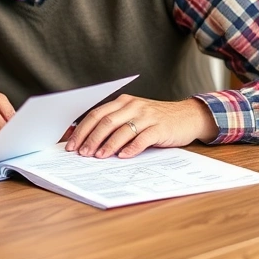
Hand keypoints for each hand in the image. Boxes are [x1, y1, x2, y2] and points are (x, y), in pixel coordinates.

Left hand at [65, 96, 218, 158]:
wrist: (187, 116)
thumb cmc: (156, 120)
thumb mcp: (133, 117)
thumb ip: (113, 125)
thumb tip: (87, 139)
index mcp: (123, 102)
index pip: (96, 114)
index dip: (82, 130)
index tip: (71, 144)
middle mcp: (133, 106)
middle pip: (106, 121)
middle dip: (91, 138)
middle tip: (82, 153)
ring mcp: (147, 116)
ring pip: (122, 130)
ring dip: (108, 145)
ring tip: (98, 156)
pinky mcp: (160, 128)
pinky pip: (142, 138)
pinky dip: (131, 148)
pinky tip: (122, 156)